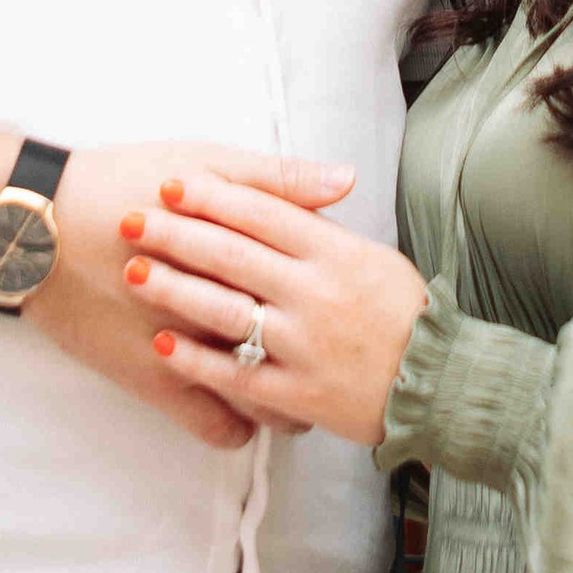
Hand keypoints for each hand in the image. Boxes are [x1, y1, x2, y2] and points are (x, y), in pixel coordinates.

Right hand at [29, 142, 356, 452]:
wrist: (39, 227)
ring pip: (268, 398)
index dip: (343, 301)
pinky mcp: (155, 382)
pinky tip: (241, 412)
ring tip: (295, 395)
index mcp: (247, 250)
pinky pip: (216, 427)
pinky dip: (237, 425)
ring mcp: (193, 350)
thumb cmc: (120, 183)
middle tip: (332, 356)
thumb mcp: (202, 161)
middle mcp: (226, 305)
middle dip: (323, 358)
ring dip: (288, 402)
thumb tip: (345, 181)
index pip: (318, 287)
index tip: (350, 306)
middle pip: (301, 347)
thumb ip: (275, 179)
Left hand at [124, 164, 428, 447]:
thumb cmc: (406, 315)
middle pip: (233, 254)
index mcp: (336, 253)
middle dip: (176, 233)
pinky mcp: (297, 393)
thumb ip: (328, 225)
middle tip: (129, 219)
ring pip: (226, 310)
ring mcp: (304, 344)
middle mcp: (316, 293)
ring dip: (174, 289)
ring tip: (134, 271)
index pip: (262, 213)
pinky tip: (162, 344)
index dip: (213, 197)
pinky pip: (236, 375)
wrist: (443, 385)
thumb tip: (313, 178)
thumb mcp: (373, 256)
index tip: (171, 184)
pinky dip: (196, 360)